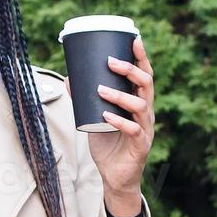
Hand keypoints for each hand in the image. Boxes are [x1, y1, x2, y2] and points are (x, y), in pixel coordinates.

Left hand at [64, 35, 154, 199]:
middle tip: (110, 61)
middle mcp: (146, 113)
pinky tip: (106, 116)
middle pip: (147, 84)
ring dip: (120, 95)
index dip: (142, 57)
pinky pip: (133, 130)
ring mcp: (145, 129)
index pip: (145, 75)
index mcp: (139, 102)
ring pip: (141, 105)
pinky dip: (120, 121)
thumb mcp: (94, 117)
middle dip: (131, 70)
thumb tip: (69, 77)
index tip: (134, 40)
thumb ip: (85, 100)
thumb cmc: (108, 145)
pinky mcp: (140, 146)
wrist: (115, 177)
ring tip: (101, 90)